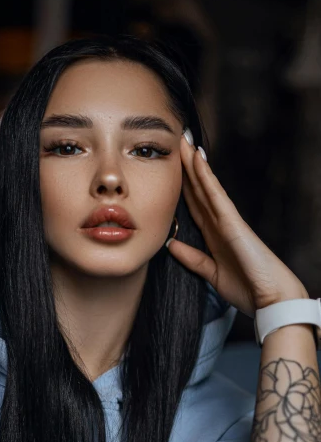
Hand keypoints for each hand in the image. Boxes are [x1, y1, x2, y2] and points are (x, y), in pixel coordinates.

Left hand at [166, 134, 308, 318]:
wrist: (271, 300)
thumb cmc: (247, 289)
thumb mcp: (211, 273)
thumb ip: (193, 258)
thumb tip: (171, 244)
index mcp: (214, 236)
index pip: (194, 205)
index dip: (182, 186)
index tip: (169, 168)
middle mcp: (220, 224)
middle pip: (198, 190)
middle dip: (186, 168)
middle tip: (175, 142)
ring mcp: (227, 221)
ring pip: (205, 186)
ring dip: (193, 164)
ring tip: (183, 141)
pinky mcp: (233, 223)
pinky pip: (216, 195)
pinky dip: (206, 177)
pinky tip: (197, 160)